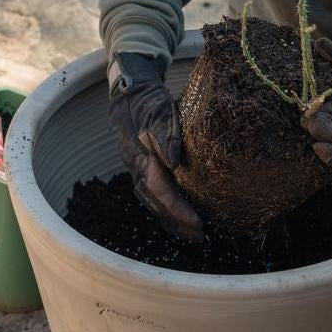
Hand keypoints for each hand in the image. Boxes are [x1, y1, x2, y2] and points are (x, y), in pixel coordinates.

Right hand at [108, 54, 203, 240]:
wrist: (131, 94)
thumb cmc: (149, 102)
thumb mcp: (160, 111)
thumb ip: (166, 134)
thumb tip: (174, 162)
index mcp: (140, 157)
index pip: (160, 190)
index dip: (178, 209)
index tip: (198, 222)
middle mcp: (136, 168)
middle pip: (156, 204)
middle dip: (177, 222)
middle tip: (200, 237)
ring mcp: (137, 170)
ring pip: (153, 203)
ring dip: (172, 221)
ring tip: (193, 235)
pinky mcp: (142, 169)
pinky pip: (154, 196)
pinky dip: (167, 210)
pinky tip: (181, 219)